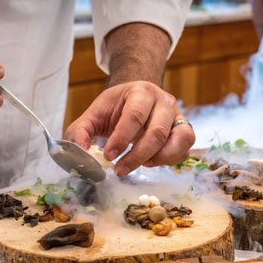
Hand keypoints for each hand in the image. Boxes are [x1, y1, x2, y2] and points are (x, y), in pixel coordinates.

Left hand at [65, 81, 194, 176]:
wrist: (137, 99)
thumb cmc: (116, 108)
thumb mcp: (94, 114)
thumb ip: (80, 132)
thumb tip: (77, 153)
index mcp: (141, 92)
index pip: (134, 116)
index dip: (121, 139)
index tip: (108, 157)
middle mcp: (164, 101)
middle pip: (157, 132)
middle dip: (137, 156)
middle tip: (119, 170)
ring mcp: (178, 116)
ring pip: (178, 141)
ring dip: (157, 159)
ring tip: (139, 165)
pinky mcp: (184, 131)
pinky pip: (184, 150)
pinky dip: (169, 161)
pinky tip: (150, 162)